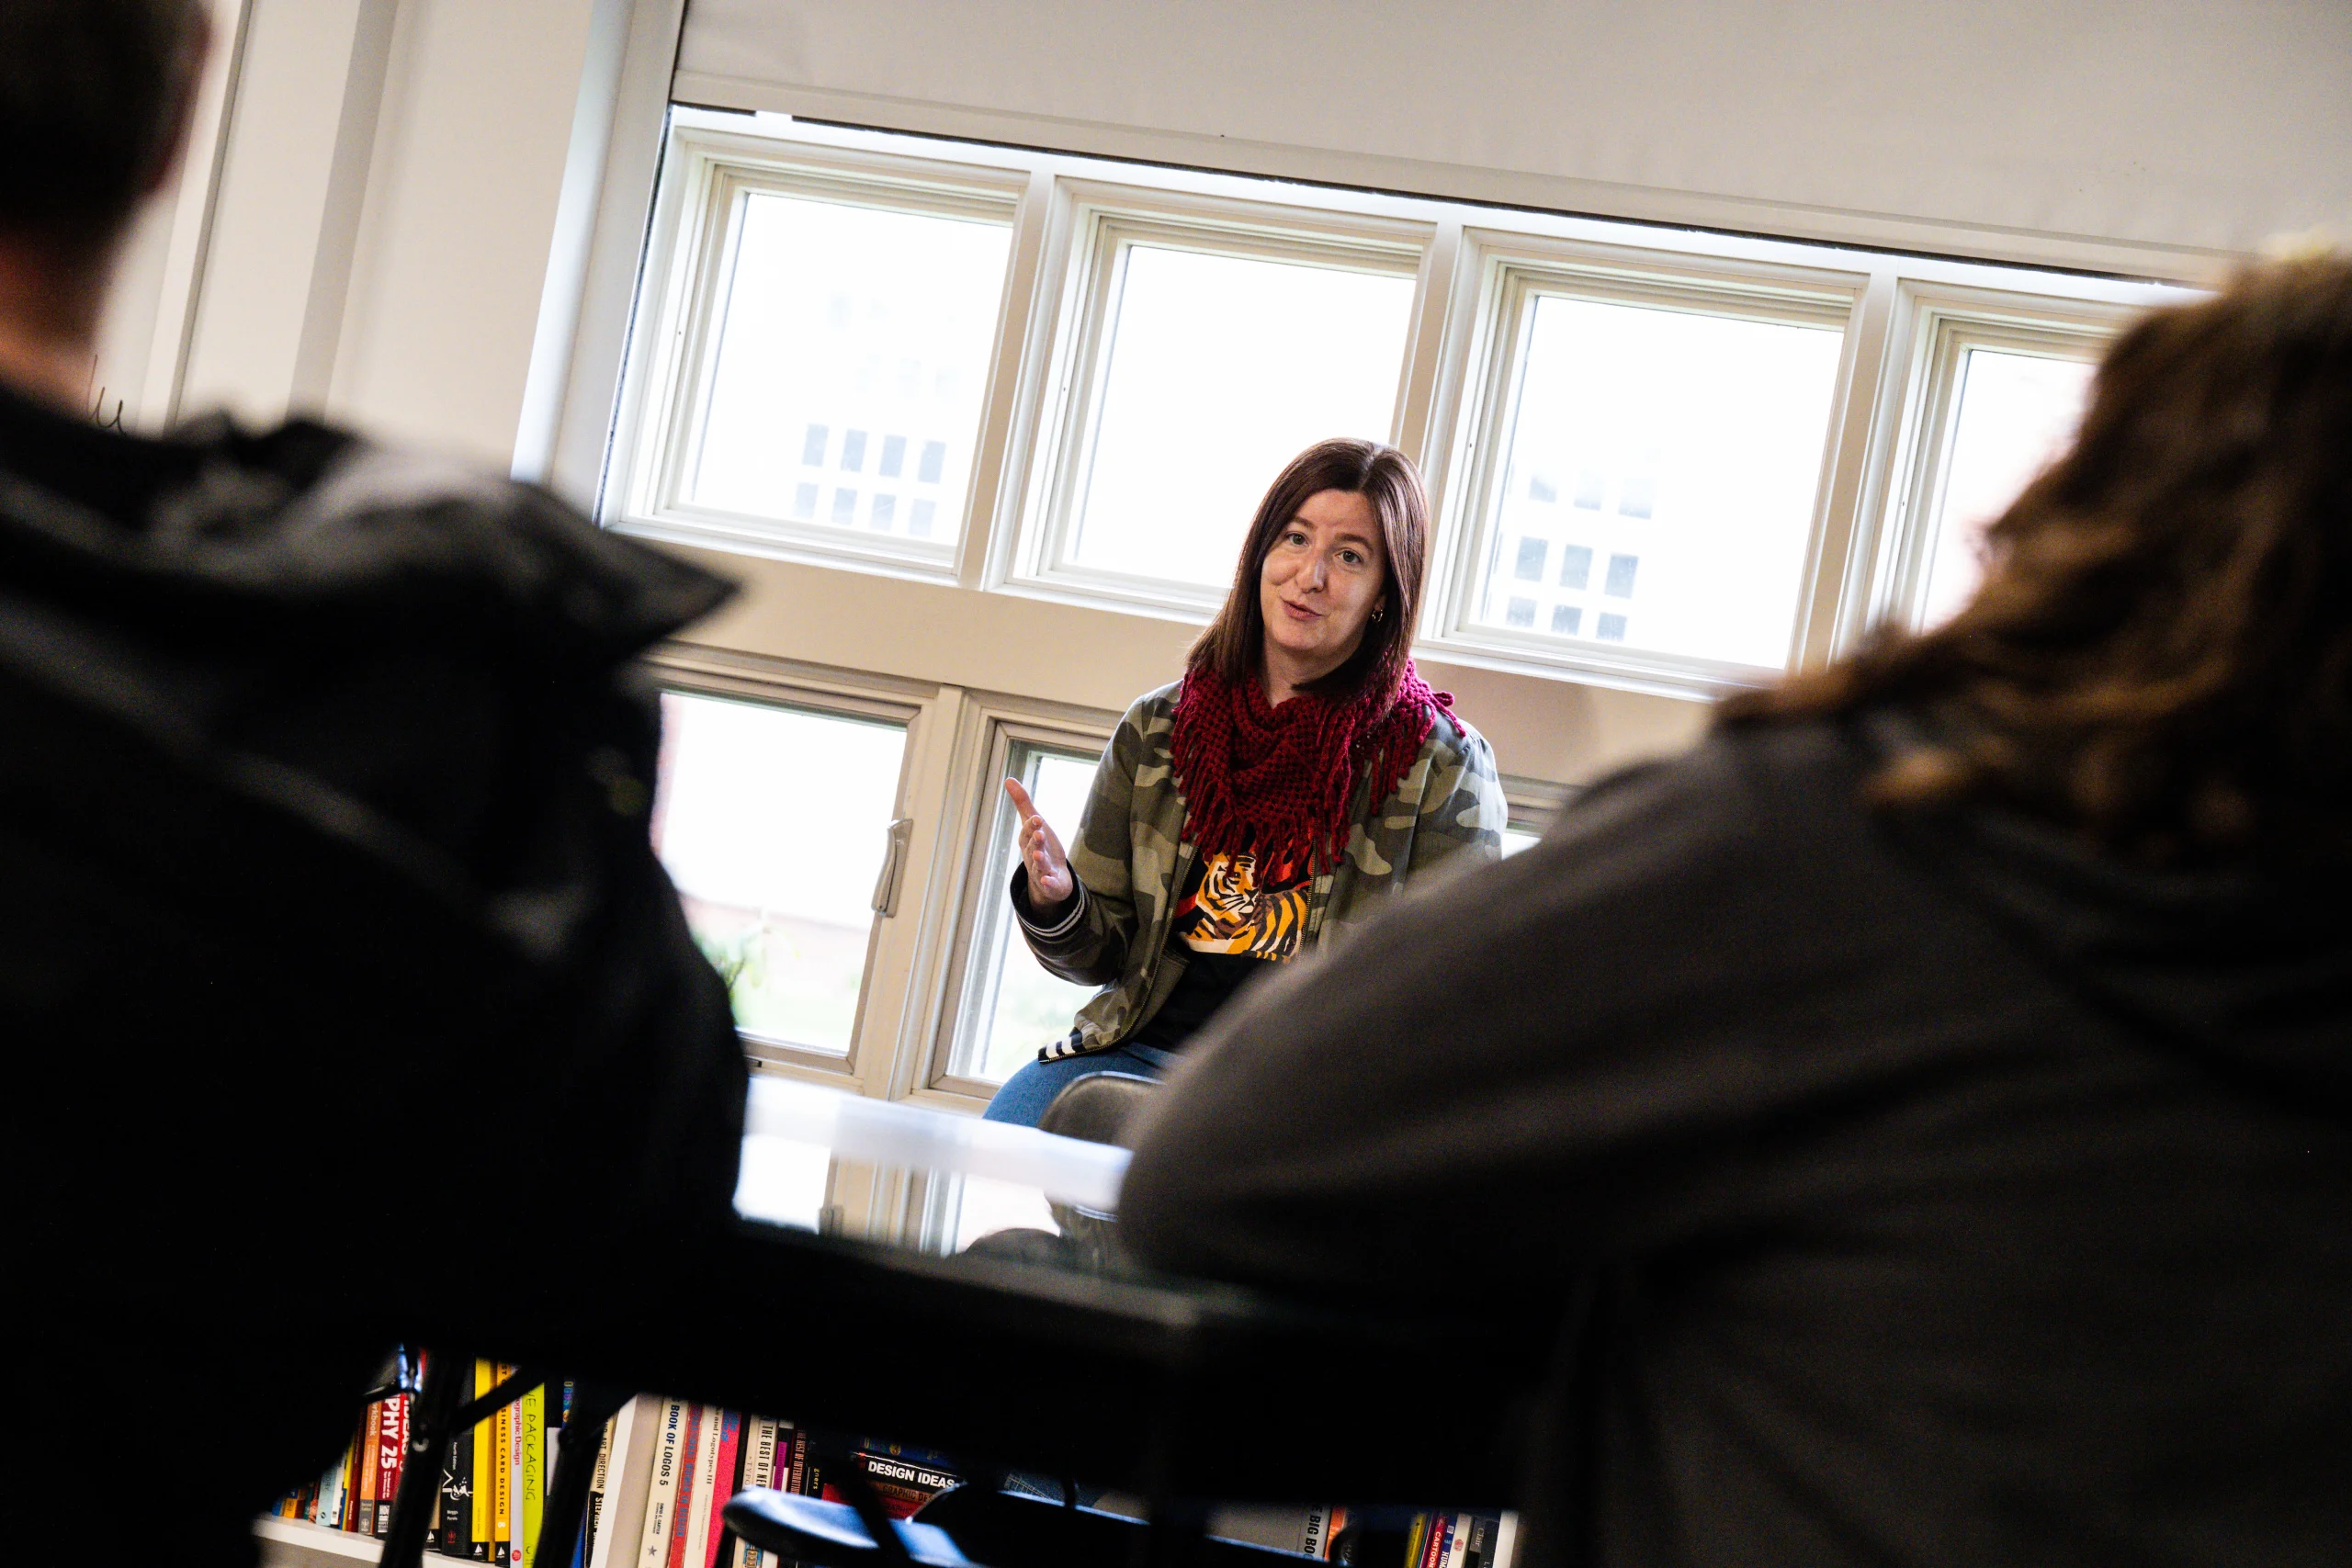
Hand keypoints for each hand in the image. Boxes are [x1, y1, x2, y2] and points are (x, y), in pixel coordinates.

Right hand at [1004, 777, 1075, 910]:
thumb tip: (1008, 779)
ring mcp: (1040, 871)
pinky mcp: (1051, 884)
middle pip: (1032, 847)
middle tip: (1040, 833)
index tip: (1037, 817)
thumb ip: (1023, 803)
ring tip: (1040, 856)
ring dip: (1039, 861)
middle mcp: (1032, 856)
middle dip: (1035, 841)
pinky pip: (1048, 884)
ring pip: (1039, 866)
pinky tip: (1048, 880)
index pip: (1028, 832)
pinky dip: (1048, 883)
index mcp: (1027, 841)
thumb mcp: (1034, 825)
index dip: (1032, 826)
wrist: (1050, 876)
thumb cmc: (1040, 846)